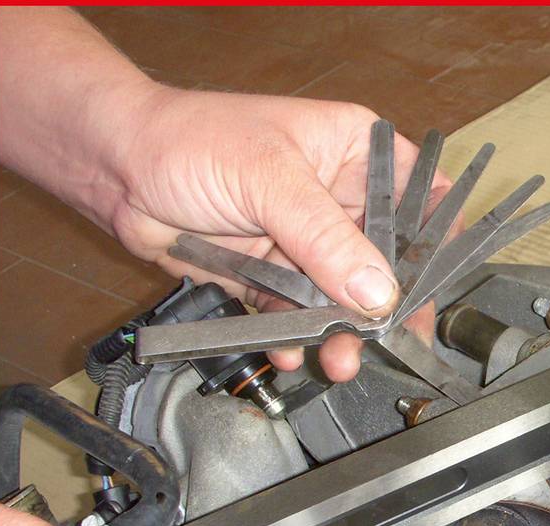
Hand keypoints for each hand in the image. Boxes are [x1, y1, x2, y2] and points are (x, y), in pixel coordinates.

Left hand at [106, 86, 451, 381]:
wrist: (114, 168)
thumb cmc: (190, 140)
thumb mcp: (269, 181)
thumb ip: (326, 240)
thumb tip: (378, 293)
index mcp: (358, 152)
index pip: (423, 198)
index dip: (436, 246)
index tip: (431, 291)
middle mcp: (341, 197)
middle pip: (387, 261)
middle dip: (384, 308)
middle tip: (387, 342)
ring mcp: (307, 240)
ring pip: (343, 297)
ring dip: (341, 333)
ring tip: (338, 361)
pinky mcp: (274, 275)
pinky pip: (298, 315)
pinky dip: (296, 338)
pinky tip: (292, 352)